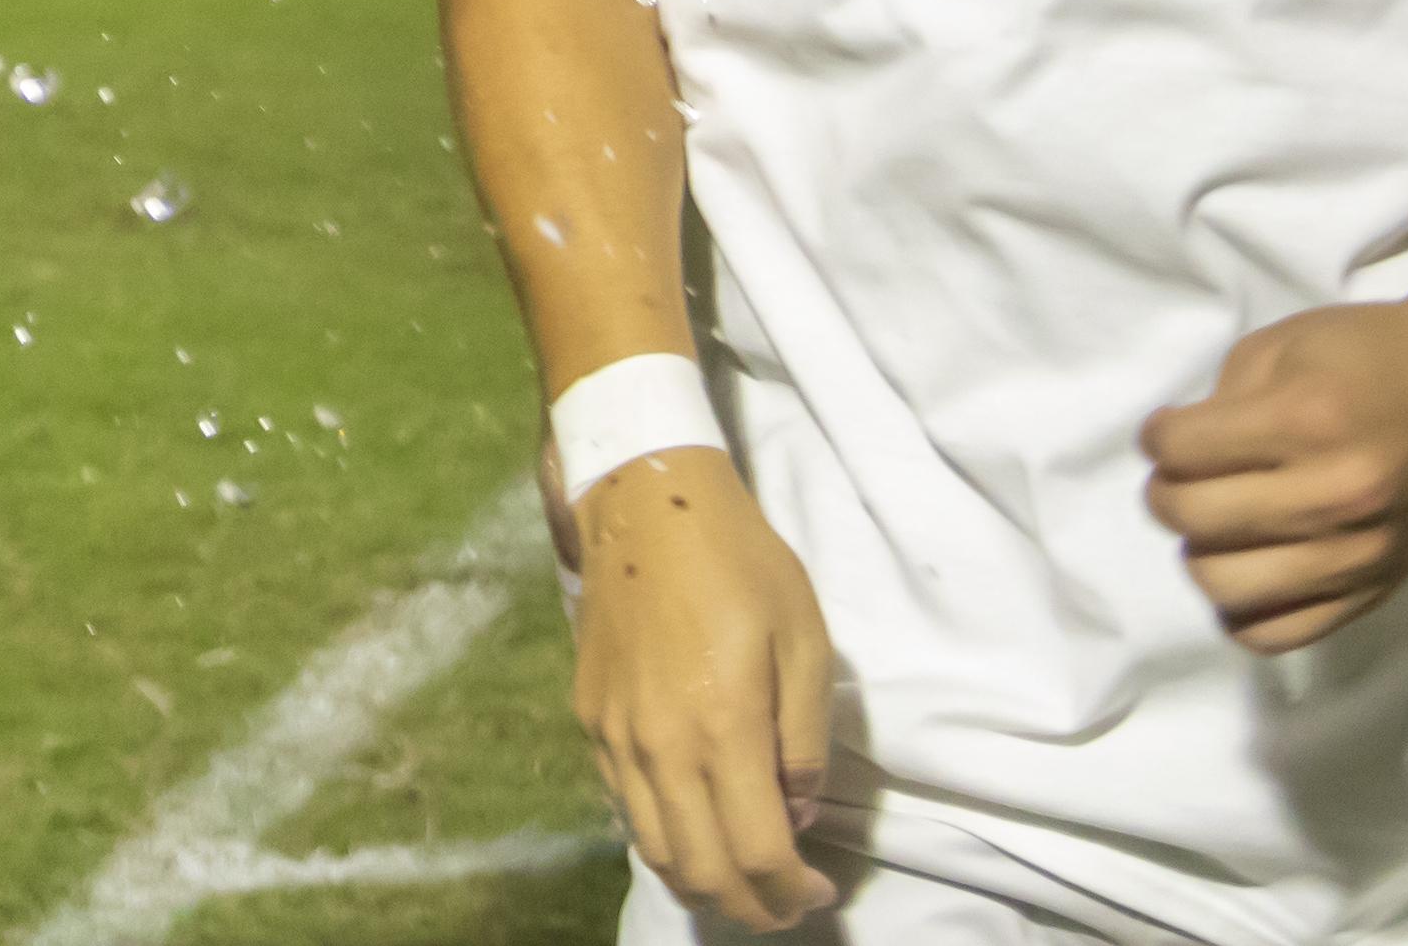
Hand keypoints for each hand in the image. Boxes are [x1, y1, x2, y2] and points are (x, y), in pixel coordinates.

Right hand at [564, 448, 841, 928]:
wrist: (643, 503)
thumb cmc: (739, 563)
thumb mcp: (805, 640)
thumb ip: (803, 739)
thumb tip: (795, 810)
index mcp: (722, 728)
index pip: (758, 852)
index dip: (791, 891)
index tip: (817, 891)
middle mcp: (659, 747)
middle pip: (702, 870)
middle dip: (750, 905)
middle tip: (786, 902)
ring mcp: (615, 738)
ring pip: (655, 850)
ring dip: (703, 882)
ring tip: (743, 877)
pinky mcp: (590, 720)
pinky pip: (623, 807)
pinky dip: (662, 839)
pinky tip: (694, 826)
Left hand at [1144, 290, 1407, 651]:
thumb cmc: (1374, 356)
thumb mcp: (1285, 345)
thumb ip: (1222, 401)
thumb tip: (1175, 455)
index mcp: (1307, 421)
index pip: (1181, 451)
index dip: (1158, 438)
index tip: (1168, 432)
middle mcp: (1333, 497)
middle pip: (1194, 520)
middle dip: (1167, 493)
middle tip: (1183, 475)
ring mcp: (1357, 554)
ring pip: (1225, 586)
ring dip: (1201, 551)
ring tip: (1218, 522)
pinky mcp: (1374, 592)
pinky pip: (1278, 633)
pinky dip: (1243, 609)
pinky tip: (1247, 568)